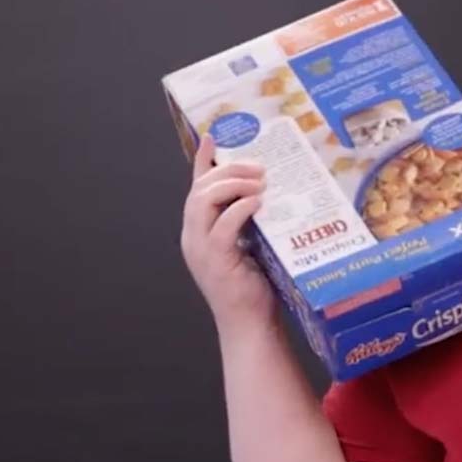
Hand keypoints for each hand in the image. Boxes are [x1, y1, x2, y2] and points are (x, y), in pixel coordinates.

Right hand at [178, 136, 274, 332]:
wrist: (250, 324)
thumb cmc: (253, 287)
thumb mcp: (251, 245)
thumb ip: (249, 221)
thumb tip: (269, 192)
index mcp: (199, 231)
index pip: (196, 188)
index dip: (202, 162)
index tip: (214, 137)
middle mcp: (193, 236)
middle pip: (199, 188)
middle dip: (226, 170)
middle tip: (258, 167)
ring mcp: (200, 249)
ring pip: (203, 201)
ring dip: (232, 185)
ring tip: (259, 182)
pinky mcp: (215, 260)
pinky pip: (222, 225)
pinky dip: (240, 208)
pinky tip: (258, 202)